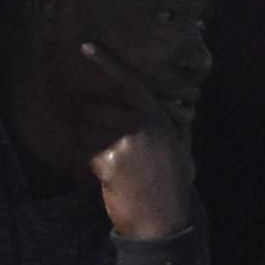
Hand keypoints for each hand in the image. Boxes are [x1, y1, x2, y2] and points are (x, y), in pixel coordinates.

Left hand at [78, 42, 196, 241]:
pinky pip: (85, 154)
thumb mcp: (179, 148)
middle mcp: (142, 124)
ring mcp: (126, 142)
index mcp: (159, 117)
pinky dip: (89, 166)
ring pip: (86, 132)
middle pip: (96, 111)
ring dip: (89, 148)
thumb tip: (179, 106)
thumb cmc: (171, 184)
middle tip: (108, 151)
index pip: (129, 82)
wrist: (164, 219)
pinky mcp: (110, 161)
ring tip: (111, 166)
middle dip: (92, 129)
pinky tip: (108, 178)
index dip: (106, 63)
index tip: (86, 46)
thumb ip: (171, 124)